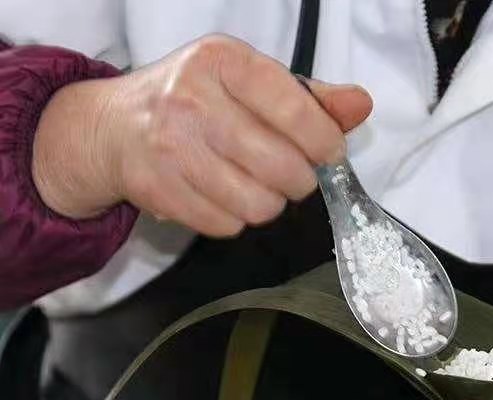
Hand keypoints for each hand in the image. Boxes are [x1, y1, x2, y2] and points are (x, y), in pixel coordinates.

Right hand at [32, 35, 371, 234]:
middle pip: (284, 168)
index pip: (297, 111)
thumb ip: (308, 98)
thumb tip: (360, 105)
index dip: (325, 142)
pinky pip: (227, 226)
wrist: (113, 129)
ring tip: (253, 184)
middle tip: (289, 173)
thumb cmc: (193, 101)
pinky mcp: (160, 190)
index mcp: (223, 61)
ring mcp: (172, 147)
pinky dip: (234, 219)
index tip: (327, 151)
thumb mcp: (247, 82)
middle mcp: (194, 100)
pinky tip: (221, 196)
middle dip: (298, 180)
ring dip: (267, 203)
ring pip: (259, 205)